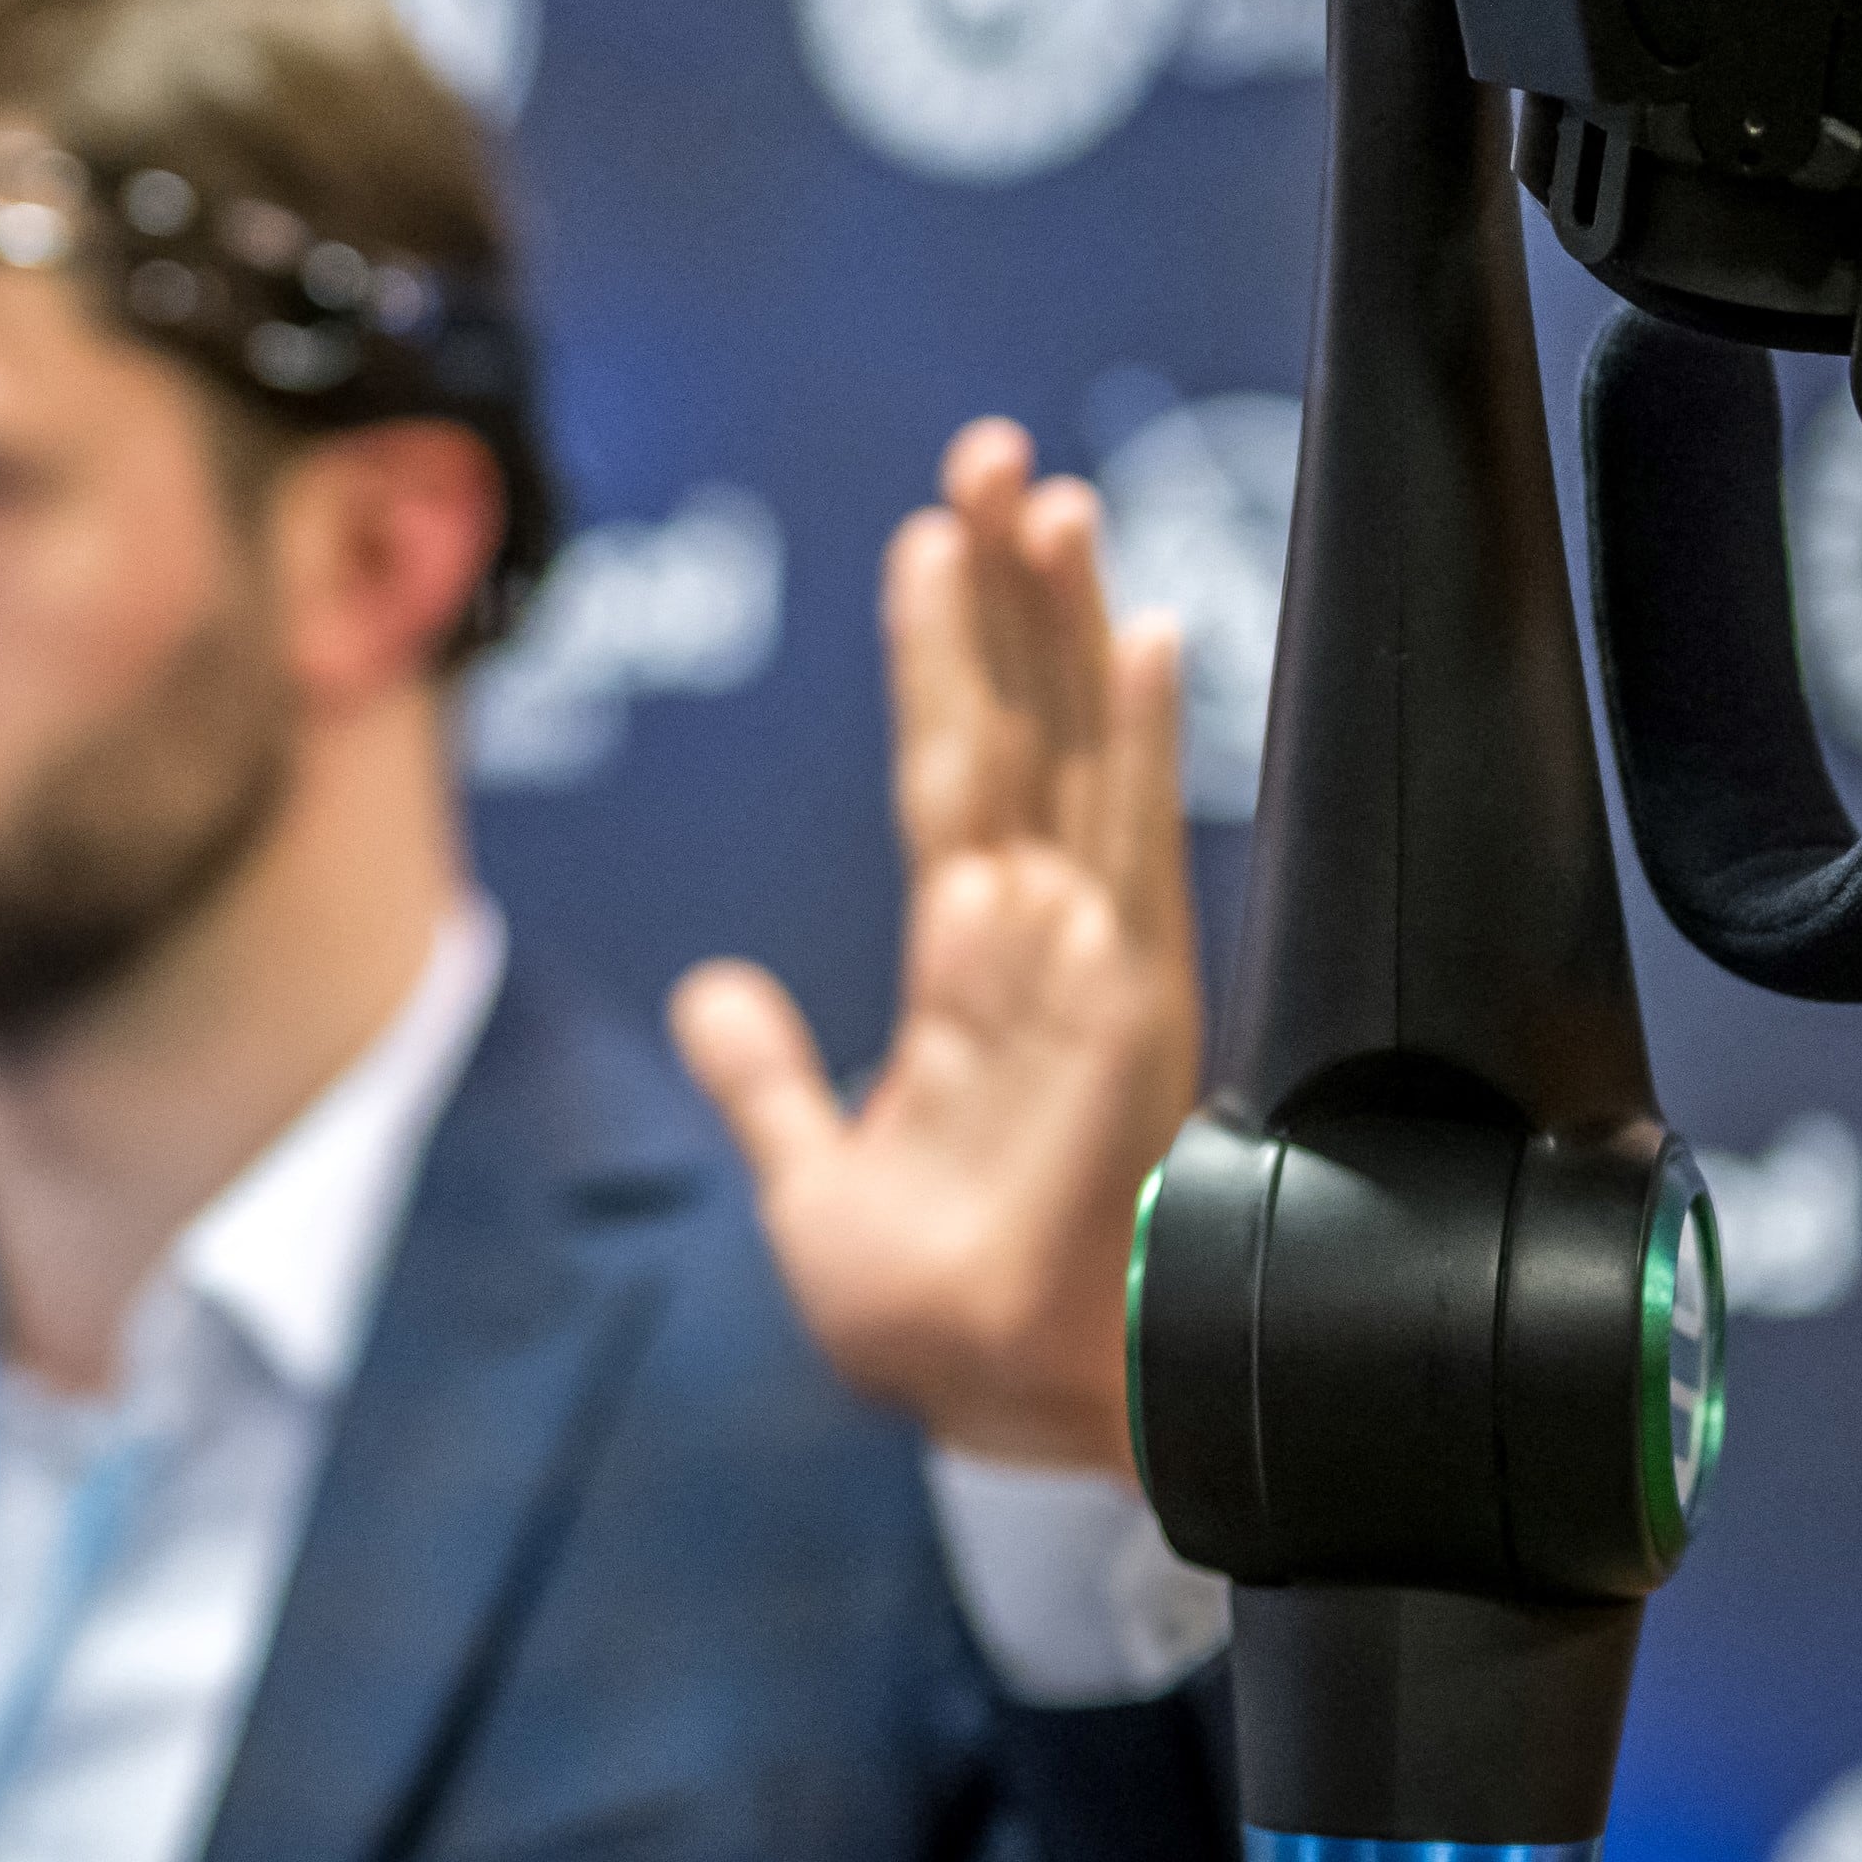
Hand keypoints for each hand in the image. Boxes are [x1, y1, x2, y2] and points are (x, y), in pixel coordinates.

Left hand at [672, 421, 1198, 1472]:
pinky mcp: (1129, 999)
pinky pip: (1133, 841)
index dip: (937, 655)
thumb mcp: (812, 1185)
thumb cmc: (934, 1320)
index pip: (947, 771)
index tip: (925, 537)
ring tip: (1053, 496)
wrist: (1001, 1408)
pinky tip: (1142, 637)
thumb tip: (719, 993)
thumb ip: (768, 1083)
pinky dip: (1137, 739)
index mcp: (961, 970)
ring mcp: (1087, 960)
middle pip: (1016, 726)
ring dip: (1065, 623)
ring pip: (1075, 751)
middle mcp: (1032, 941)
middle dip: (1004, 592)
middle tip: (992, 453)